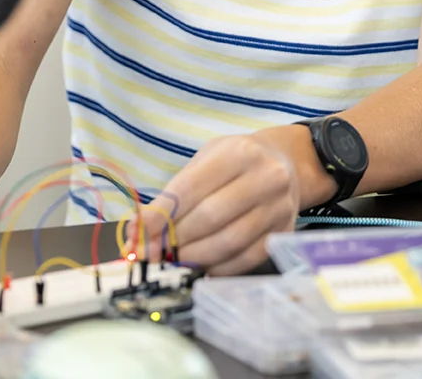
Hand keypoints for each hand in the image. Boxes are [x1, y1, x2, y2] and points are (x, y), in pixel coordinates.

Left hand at [133, 132, 303, 274]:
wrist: (285, 164)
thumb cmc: (235, 162)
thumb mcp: (206, 160)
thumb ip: (175, 193)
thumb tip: (138, 231)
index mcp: (240, 152)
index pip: (190, 188)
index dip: (160, 215)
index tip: (136, 235)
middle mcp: (266, 177)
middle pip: (210, 218)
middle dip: (174, 240)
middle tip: (150, 254)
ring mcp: (279, 207)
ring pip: (229, 242)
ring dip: (193, 257)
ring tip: (172, 261)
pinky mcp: (284, 231)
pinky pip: (246, 258)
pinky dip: (218, 268)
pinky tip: (200, 268)